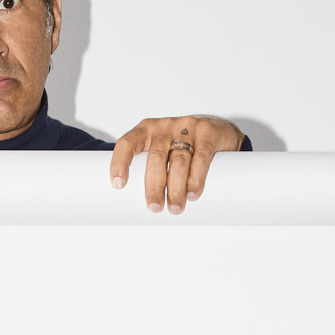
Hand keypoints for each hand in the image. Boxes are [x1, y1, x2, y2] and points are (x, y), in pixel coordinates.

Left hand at [110, 115, 246, 212]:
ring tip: (175, 208)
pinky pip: (201, 157)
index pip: (127, 143)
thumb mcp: (161, 150)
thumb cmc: (181, 146)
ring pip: (179, 161)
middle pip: (156, 158)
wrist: (217, 129)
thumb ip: (149, 168)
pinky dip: (196, 178)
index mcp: (146, 131)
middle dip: (154, 186)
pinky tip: (193, 193)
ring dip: (176, 188)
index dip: (120, 162)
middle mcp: (164, 126)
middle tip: (154, 208)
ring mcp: (187, 127)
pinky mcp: (208, 132)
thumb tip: (133, 205)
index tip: (118, 185)